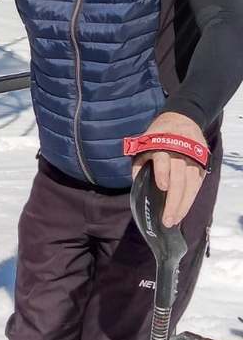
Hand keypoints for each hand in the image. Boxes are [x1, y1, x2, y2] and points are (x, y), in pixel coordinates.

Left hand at [131, 112, 206, 227]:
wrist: (181, 118)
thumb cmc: (157, 136)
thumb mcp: (143, 144)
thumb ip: (139, 164)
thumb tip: (137, 186)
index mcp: (162, 143)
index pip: (163, 159)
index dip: (163, 172)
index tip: (162, 187)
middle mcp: (179, 150)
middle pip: (179, 177)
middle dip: (174, 200)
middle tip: (167, 220)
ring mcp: (193, 156)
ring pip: (191, 183)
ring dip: (183, 204)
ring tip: (175, 219)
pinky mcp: (202, 162)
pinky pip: (197, 183)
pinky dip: (191, 198)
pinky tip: (183, 210)